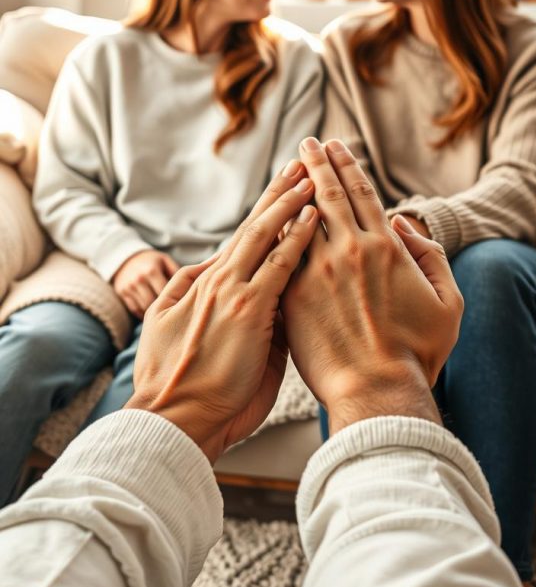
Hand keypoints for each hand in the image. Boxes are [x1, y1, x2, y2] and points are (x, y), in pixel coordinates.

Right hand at [112, 249, 179, 318]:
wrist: (125, 258)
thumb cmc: (152, 261)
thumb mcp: (165, 261)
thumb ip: (179, 273)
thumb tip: (194, 284)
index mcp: (152, 271)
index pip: (167, 291)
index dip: (176, 299)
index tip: (183, 304)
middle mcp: (139, 280)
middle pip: (156, 302)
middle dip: (166, 308)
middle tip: (175, 312)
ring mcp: (129, 287)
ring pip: (145, 308)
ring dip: (156, 313)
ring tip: (165, 314)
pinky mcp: (122, 294)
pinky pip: (135, 310)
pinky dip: (144, 314)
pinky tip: (153, 314)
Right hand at [127, 160, 317, 461]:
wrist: (172, 422)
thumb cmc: (181, 389)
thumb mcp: (185, 335)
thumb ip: (217, 307)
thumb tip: (248, 297)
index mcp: (206, 286)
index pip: (243, 240)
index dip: (264, 212)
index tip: (283, 188)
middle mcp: (219, 281)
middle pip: (255, 226)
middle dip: (279, 193)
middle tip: (301, 164)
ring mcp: (232, 293)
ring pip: (265, 235)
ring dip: (290, 202)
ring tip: (310, 175)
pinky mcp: (248, 311)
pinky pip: (279, 264)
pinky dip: (295, 237)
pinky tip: (312, 215)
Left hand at [281, 138, 463, 433]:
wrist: (377, 392)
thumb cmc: (418, 353)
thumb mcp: (447, 303)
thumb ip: (430, 257)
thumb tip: (403, 225)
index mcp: (386, 248)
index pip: (362, 192)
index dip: (348, 165)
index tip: (335, 146)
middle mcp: (349, 251)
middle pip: (329, 194)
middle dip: (317, 163)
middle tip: (307, 144)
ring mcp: (317, 272)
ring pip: (301, 217)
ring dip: (294, 188)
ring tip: (288, 169)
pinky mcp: (293, 296)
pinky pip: (282, 252)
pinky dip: (279, 229)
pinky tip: (272, 215)